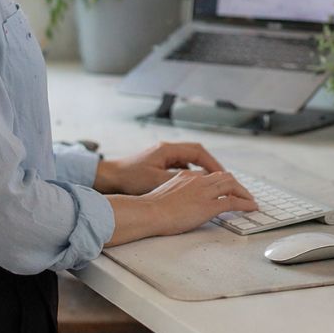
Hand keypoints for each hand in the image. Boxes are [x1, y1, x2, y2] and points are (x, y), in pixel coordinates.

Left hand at [94, 141, 225, 194]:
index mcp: (168, 150)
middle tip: (224, 178)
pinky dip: (192, 171)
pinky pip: (182, 163)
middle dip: (211, 164)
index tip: (224, 175)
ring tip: (213, 181)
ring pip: (190, 157)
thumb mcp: (156, 181)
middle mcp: (167, 149)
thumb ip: (179, 180)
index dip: (213, 163)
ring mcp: (163, 155)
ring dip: (202, 167)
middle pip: (197, 152)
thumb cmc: (129, 178)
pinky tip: (195, 183)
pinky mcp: (159, 162)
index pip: (198, 152)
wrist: (110, 177)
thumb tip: (200, 181)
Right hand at [104, 170, 256, 245]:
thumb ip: (174, 193)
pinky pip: (233, 201)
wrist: (148, 212)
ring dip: (243, 192)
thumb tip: (176, 201)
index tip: (224, 188)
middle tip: (242, 192)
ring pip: (231, 185)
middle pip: (223, 176)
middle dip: (235, 184)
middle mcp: (197, 180)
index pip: (208, 174)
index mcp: (185, 177)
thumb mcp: (162, 194)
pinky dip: (245, 203)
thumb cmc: (149, 208)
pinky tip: (251, 207)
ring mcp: (204, 192)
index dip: (219, 181)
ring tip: (250, 200)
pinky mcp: (209, 206)